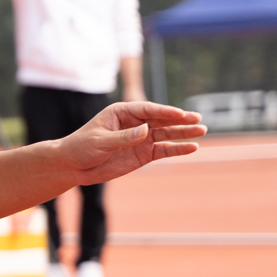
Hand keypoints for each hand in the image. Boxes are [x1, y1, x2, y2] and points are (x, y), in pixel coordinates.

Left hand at [55, 101, 203, 185]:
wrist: (73, 166)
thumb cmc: (81, 147)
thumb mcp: (99, 141)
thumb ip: (123, 137)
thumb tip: (145, 131)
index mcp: (122, 112)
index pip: (147, 110)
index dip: (164, 112)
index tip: (180, 114)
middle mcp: (134, 123)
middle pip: (161, 119)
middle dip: (179, 120)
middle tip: (197, 119)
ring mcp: (140, 138)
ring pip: (166, 134)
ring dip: (183, 133)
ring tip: (202, 131)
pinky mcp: (142, 154)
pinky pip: (163, 150)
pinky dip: (177, 149)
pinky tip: (191, 147)